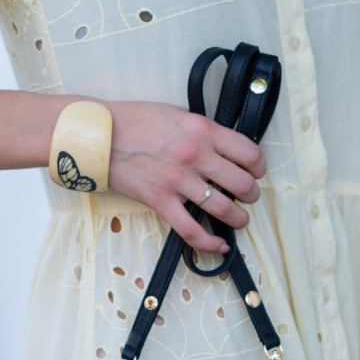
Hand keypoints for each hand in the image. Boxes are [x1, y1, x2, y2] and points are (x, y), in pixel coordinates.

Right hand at [104, 101, 266, 253]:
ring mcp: (178, 180)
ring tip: (238, 219)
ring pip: (224, 208)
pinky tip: (219, 245)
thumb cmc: (136, 120)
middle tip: (248, 196)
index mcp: (203, 130)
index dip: (259, 167)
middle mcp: (195, 155)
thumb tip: (225, 148)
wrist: (100, 134)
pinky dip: (209, 242)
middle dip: (252, 195)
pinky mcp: (160, 200)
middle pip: (242, 183)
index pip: (249, 153)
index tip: (256, 171)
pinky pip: (191, 229)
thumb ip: (203, 131)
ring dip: (238, 218)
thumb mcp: (178, 114)